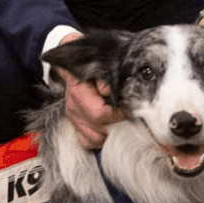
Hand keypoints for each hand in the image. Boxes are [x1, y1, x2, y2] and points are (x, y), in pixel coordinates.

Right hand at [55, 33, 125, 149]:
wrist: (74, 61)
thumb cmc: (91, 62)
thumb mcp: (100, 64)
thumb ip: (105, 76)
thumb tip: (106, 90)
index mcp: (78, 92)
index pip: (99, 114)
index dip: (118, 114)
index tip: (129, 109)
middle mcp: (74, 107)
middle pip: (98, 129)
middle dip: (118, 125)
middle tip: (129, 117)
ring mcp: (74, 117)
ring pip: (93, 139)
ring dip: (110, 134)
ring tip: (121, 123)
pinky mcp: (76, 124)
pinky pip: (87, 142)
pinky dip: (100, 140)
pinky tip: (109, 129)